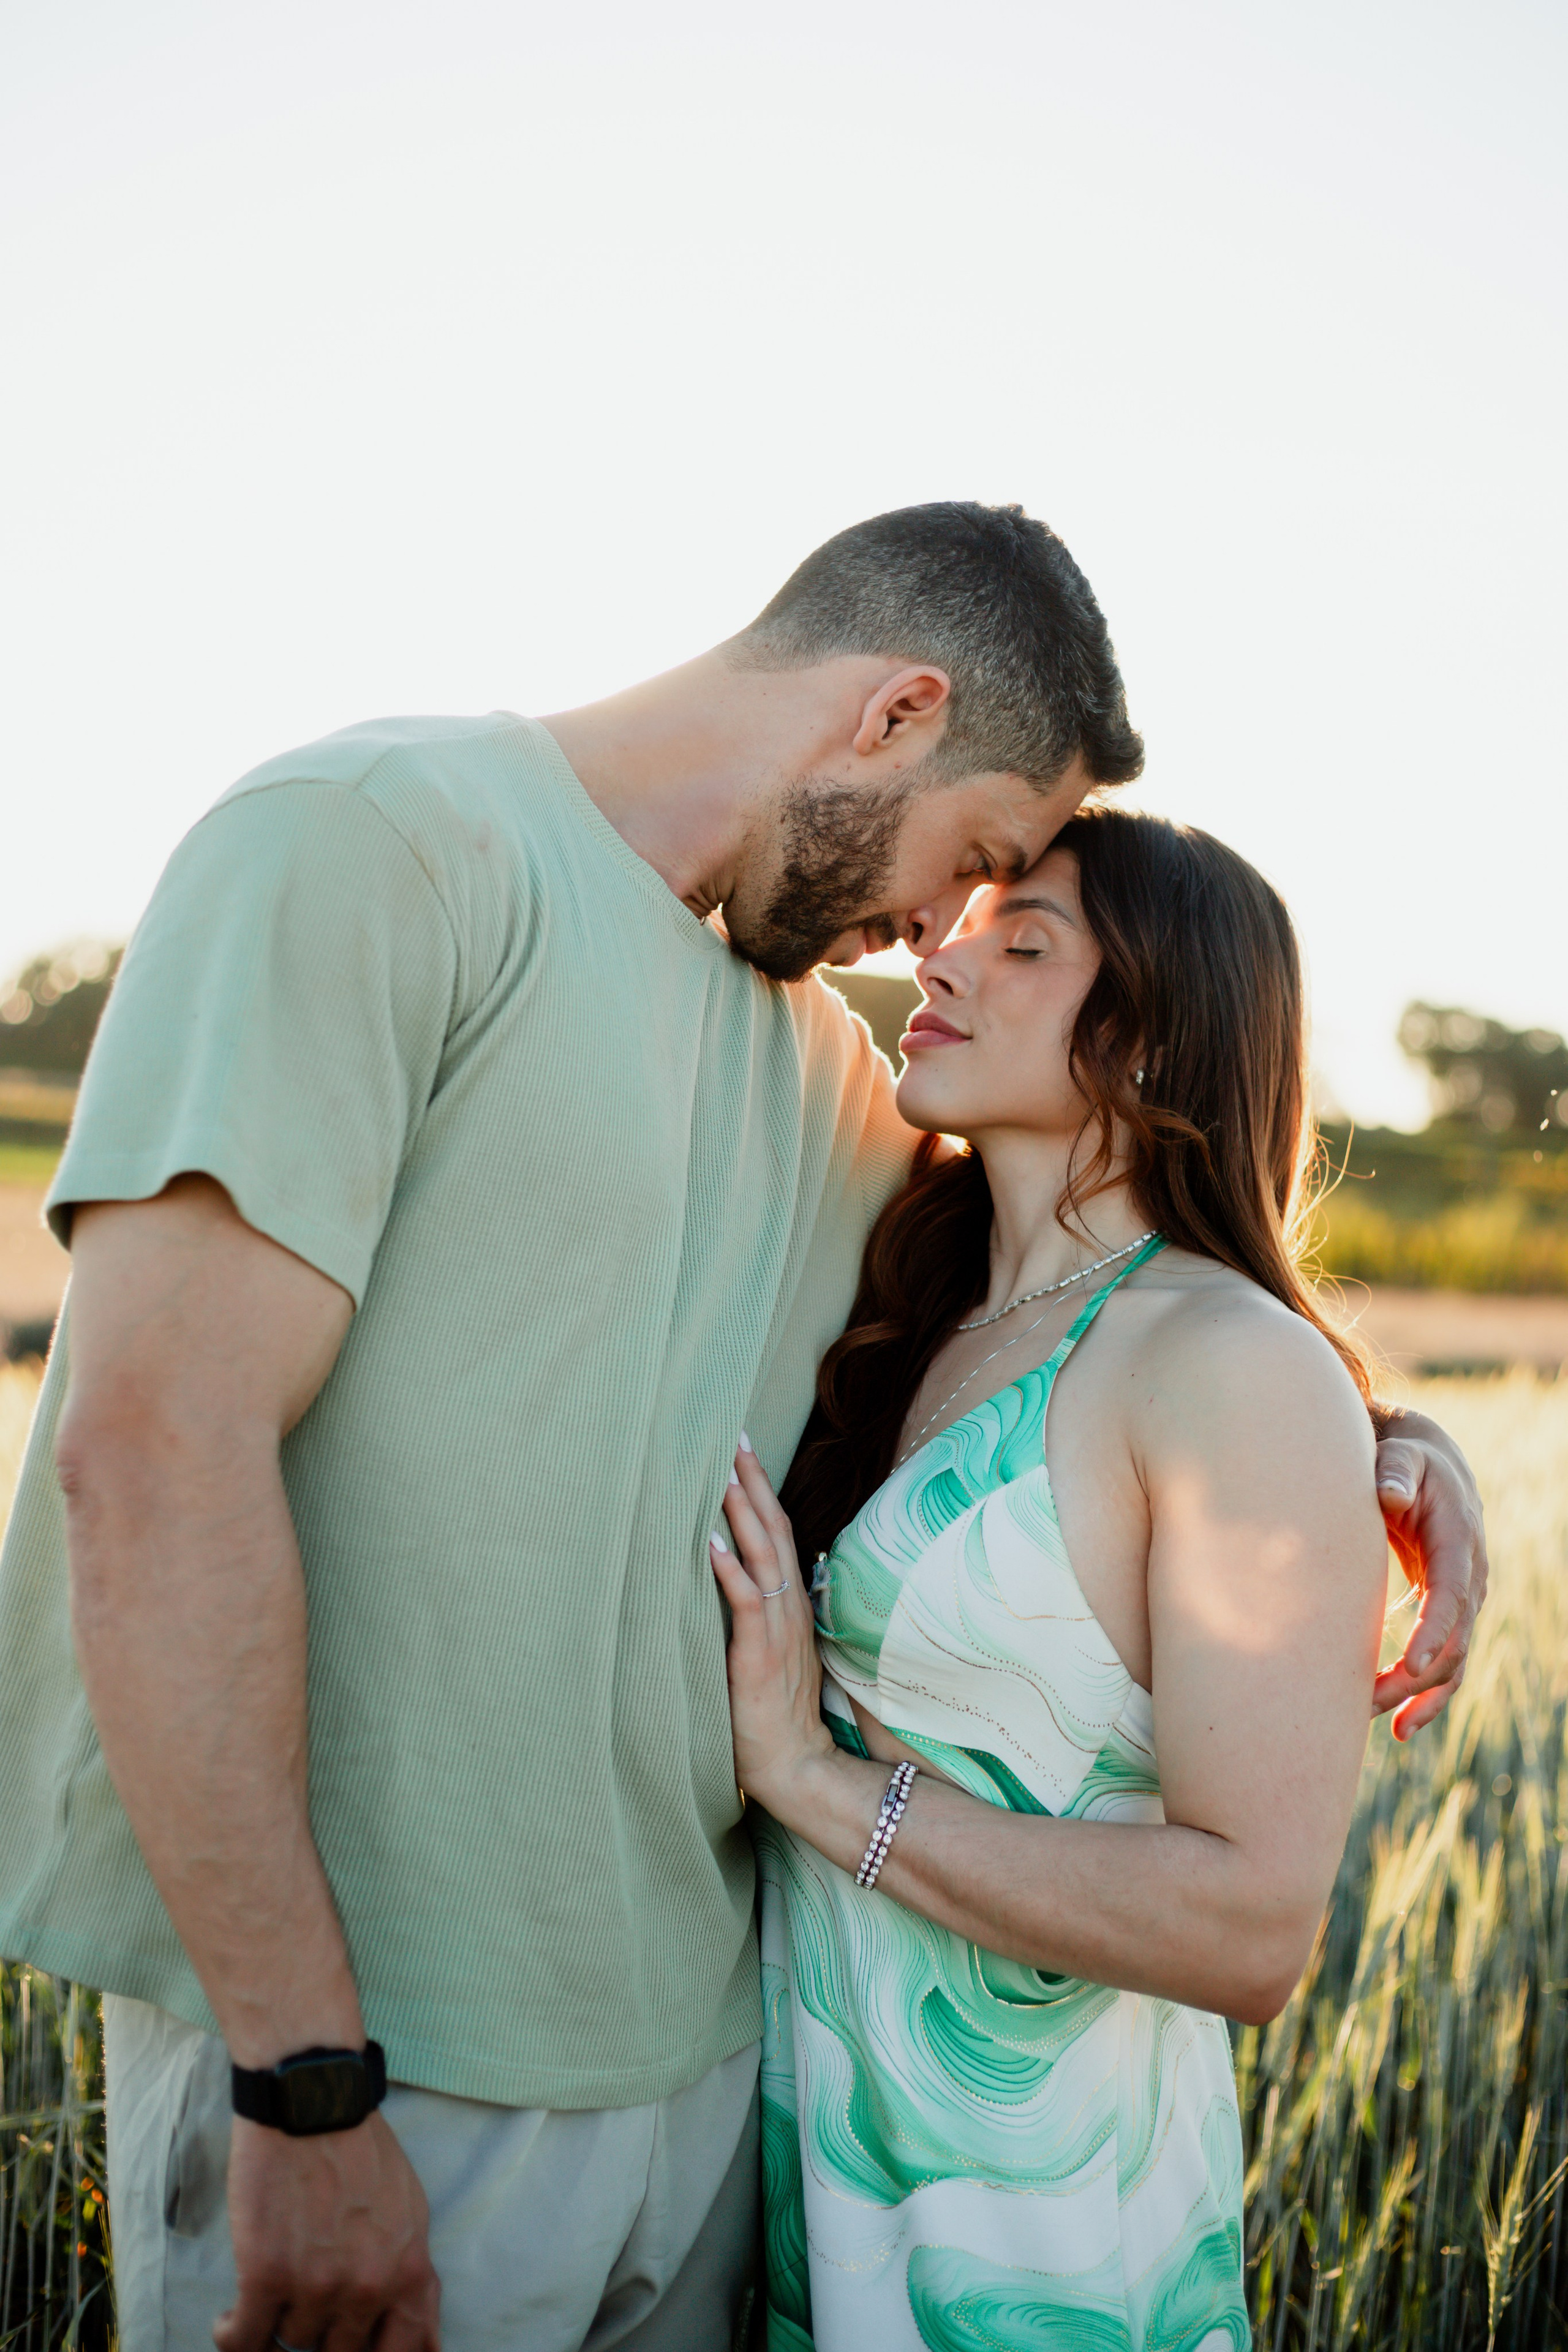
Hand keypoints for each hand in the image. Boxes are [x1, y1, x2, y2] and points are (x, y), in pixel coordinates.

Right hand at [215, 2112, 439, 2351]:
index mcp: (408, 2271)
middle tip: (302, 2314)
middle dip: (321, 2340)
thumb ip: (414, 2277)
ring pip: (292, 2342)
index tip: (350, 2349)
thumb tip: (427, 2343)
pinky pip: (245, 2340)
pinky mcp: (266, 2276)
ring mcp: (316, 2286)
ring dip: (274, 2332)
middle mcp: (367, 2288)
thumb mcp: (411, 2212)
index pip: (405, 2349)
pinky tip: (228, 2323)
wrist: (312, 2100)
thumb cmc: (361, 2149)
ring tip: (264, 2306)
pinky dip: (232, 2337)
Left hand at [709, 1440, 833, 1812]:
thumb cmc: (773, 1712)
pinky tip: (710, 1546)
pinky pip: (747, 1605)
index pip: (777, 1533)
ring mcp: (777, 1630)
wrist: (796, 1764)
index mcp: (789, 1603)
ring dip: (741, 1514)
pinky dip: (730, 1573)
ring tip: (721, 1473)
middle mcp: (788, 1607)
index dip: (761, 1489)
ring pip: (762, 1557)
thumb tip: (725, 1575)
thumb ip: (754, 1614)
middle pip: (772, 1530)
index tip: (742, 1449)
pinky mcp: (760, 1657)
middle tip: (732, 1436)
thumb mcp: (766, 1650)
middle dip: (752, 1482)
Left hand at [1372, 1410, 1489, 1740]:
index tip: (1408, 1664)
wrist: (1428, 1469)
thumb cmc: (1407, 1463)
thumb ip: (1394, 1472)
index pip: (1452, 1595)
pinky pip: (1445, 1663)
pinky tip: (1401, 1724)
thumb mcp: (1401, 1458)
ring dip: (1423, 1697)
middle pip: (1453, 1641)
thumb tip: (1386, 1494)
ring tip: (1392, 1730)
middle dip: (1415, 1677)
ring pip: (1453, 1663)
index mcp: (1459, 1543)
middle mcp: (1470, 1579)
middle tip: (1368, 1703)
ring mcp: (1463, 1602)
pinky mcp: (1447, 1614)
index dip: (1434, 1631)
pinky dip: (1427, 1695)